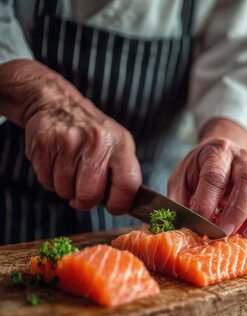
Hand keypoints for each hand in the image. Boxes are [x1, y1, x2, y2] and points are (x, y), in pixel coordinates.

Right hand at [0, 60, 141, 213]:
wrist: (56, 104)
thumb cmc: (93, 133)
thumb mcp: (117, 144)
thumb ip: (122, 173)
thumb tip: (122, 204)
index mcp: (120, 144)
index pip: (127, 185)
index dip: (120, 203)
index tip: (113, 206)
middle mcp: (97, 142)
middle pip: (90, 194)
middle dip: (86, 201)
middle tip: (84, 193)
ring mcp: (69, 143)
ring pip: (65, 191)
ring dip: (67, 189)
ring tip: (70, 170)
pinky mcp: (45, 145)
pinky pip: (47, 182)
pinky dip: (51, 180)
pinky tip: (57, 163)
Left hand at [167, 120, 246, 240]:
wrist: (221, 154)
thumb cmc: (199, 169)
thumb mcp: (181, 178)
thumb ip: (180, 200)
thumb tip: (180, 226)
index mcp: (217, 152)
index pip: (215, 176)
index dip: (207, 201)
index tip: (199, 222)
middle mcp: (242, 159)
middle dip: (235, 212)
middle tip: (222, 234)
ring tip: (242, 240)